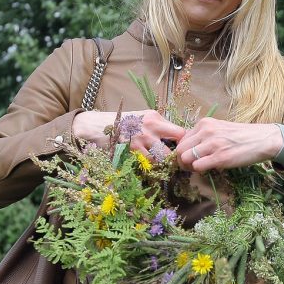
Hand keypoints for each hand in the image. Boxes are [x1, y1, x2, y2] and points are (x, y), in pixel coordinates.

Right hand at [71, 110, 185, 156]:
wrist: (98, 126)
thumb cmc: (123, 124)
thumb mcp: (143, 118)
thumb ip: (159, 126)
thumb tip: (177, 138)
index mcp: (155, 117)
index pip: (180, 131)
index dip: (184, 142)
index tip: (183, 150)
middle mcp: (151, 126)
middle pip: (178, 142)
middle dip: (178, 154)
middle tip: (178, 161)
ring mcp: (142, 138)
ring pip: (164, 155)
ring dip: (165, 162)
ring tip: (164, 165)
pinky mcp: (133, 149)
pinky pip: (150, 162)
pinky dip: (151, 166)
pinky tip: (150, 165)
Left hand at [176, 118, 282, 172]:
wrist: (263, 139)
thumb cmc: (242, 136)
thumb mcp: (220, 128)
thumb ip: (205, 135)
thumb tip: (191, 148)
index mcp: (204, 123)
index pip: (182, 139)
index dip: (184, 151)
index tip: (191, 157)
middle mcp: (206, 131)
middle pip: (180, 150)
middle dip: (182, 161)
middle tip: (192, 166)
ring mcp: (212, 144)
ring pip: (185, 158)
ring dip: (190, 167)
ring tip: (200, 168)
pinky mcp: (220, 157)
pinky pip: (198, 166)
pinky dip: (200, 171)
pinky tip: (210, 169)